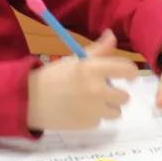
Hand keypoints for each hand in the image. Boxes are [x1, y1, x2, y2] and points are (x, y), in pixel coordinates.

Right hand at [24, 30, 138, 130]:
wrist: (31, 100)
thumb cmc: (53, 76)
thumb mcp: (75, 60)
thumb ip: (98, 50)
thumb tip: (112, 35)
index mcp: (94, 69)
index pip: (127, 70)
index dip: (130, 72)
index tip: (128, 74)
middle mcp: (97, 90)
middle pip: (125, 97)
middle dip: (117, 93)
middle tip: (104, 89)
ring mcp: (93, 110)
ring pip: (116, 112)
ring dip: (108, 107)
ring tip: (92, 101)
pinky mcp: (88, 125)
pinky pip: (100, 120)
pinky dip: (94, 116)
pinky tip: (80, 110)